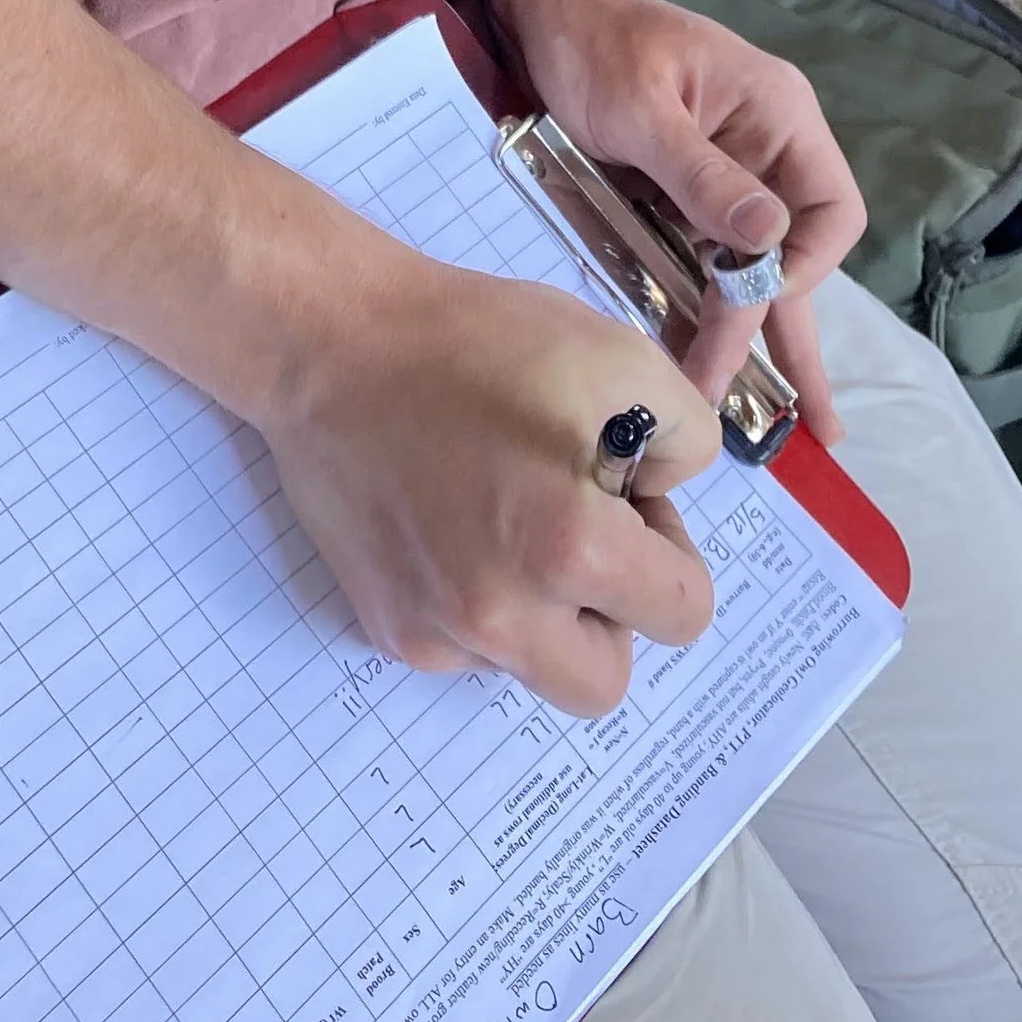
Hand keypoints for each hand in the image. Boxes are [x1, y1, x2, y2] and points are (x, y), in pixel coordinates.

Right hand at [255, 228, 716, 718]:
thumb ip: (685, 440)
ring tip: (509, 514)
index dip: (670, 549)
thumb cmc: (478, 340)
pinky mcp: (390, 630)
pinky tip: (454, 521)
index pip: (683, 613)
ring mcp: (438, 635)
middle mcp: (502, 619)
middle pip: (605, 681)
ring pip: (533, 669)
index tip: (628, 497)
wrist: (335, 344)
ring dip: (545, 614)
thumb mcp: (619, 358)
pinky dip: (482, 603)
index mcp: (569, 551)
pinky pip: (469, 650)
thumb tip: (663, 497)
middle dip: (613, 613)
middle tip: (582, 529)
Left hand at [487, 0, 866, 444]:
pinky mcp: (688, 195)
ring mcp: (731, 176)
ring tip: (791, 429)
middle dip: (796, 339)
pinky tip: (712, 366)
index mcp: (779, 117)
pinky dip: (715, 315)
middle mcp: (769, 151)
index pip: (828, 213)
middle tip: (804, 430)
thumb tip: (771, 244)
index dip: (800, 269)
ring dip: (763, 341)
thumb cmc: (597, 42)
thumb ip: (704, 177)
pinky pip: (714, 263)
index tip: (747, 301)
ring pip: (760, 272)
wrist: (549, 6)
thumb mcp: (644, 109)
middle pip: (802, 256)